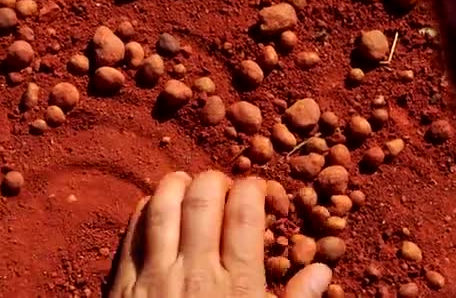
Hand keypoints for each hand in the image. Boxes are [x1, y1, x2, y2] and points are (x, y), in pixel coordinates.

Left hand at [109, 171, 331, 297]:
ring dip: (177, 185)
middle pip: (203, 199)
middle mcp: (194, 273)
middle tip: (226, 187)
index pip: (244, 213)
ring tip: (189, 181)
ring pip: (162, 207)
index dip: (254, 188)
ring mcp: (153, 278)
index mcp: (235, 285)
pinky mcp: (122, 288)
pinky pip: (131, 233)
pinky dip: (145, 211)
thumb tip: (323, 271)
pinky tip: (156, 207)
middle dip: (218, 180)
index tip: (260, 191)